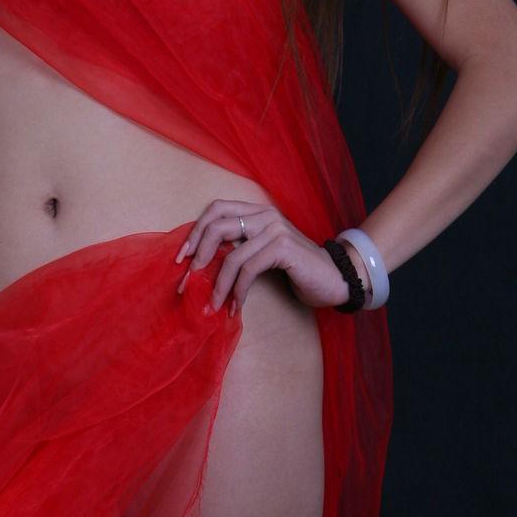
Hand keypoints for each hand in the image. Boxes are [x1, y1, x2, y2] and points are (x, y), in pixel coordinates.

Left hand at [174, 200, 358, 315]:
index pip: (216, 209)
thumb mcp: (263, 254)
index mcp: (257, 211)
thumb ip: (240, 249)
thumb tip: (202, 264)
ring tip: (213, 306)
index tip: (181, 258)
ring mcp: (275, 229)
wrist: (336, 278)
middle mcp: (265, 214)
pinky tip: (235, 307)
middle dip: (197, 255)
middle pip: (217, 225)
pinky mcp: (283, 247)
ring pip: (231, 256)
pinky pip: (248, 270)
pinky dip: (237, 291)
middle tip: (188, 283)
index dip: (195, 232)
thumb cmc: (298, 270)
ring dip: (218, 285)